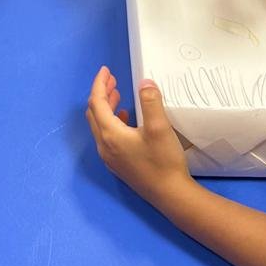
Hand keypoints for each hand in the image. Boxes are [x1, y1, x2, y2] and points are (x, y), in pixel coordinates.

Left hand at [86, 68, 191, 210]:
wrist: (170, 195)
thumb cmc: (164, 161)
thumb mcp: (159, 127)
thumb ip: (150, 101)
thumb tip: (144, 82)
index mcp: (110, 135)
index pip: (97, 103)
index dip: (99, 84)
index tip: (106, 70)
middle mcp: (105, 146)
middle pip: (95, 114)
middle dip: (101, 94)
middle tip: (112, 80)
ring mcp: (111, 158)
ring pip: (100, 126)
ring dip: (107, 108)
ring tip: (118, 95)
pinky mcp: (119, 165)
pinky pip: (108, 137)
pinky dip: (113, 122)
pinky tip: (127, 119)